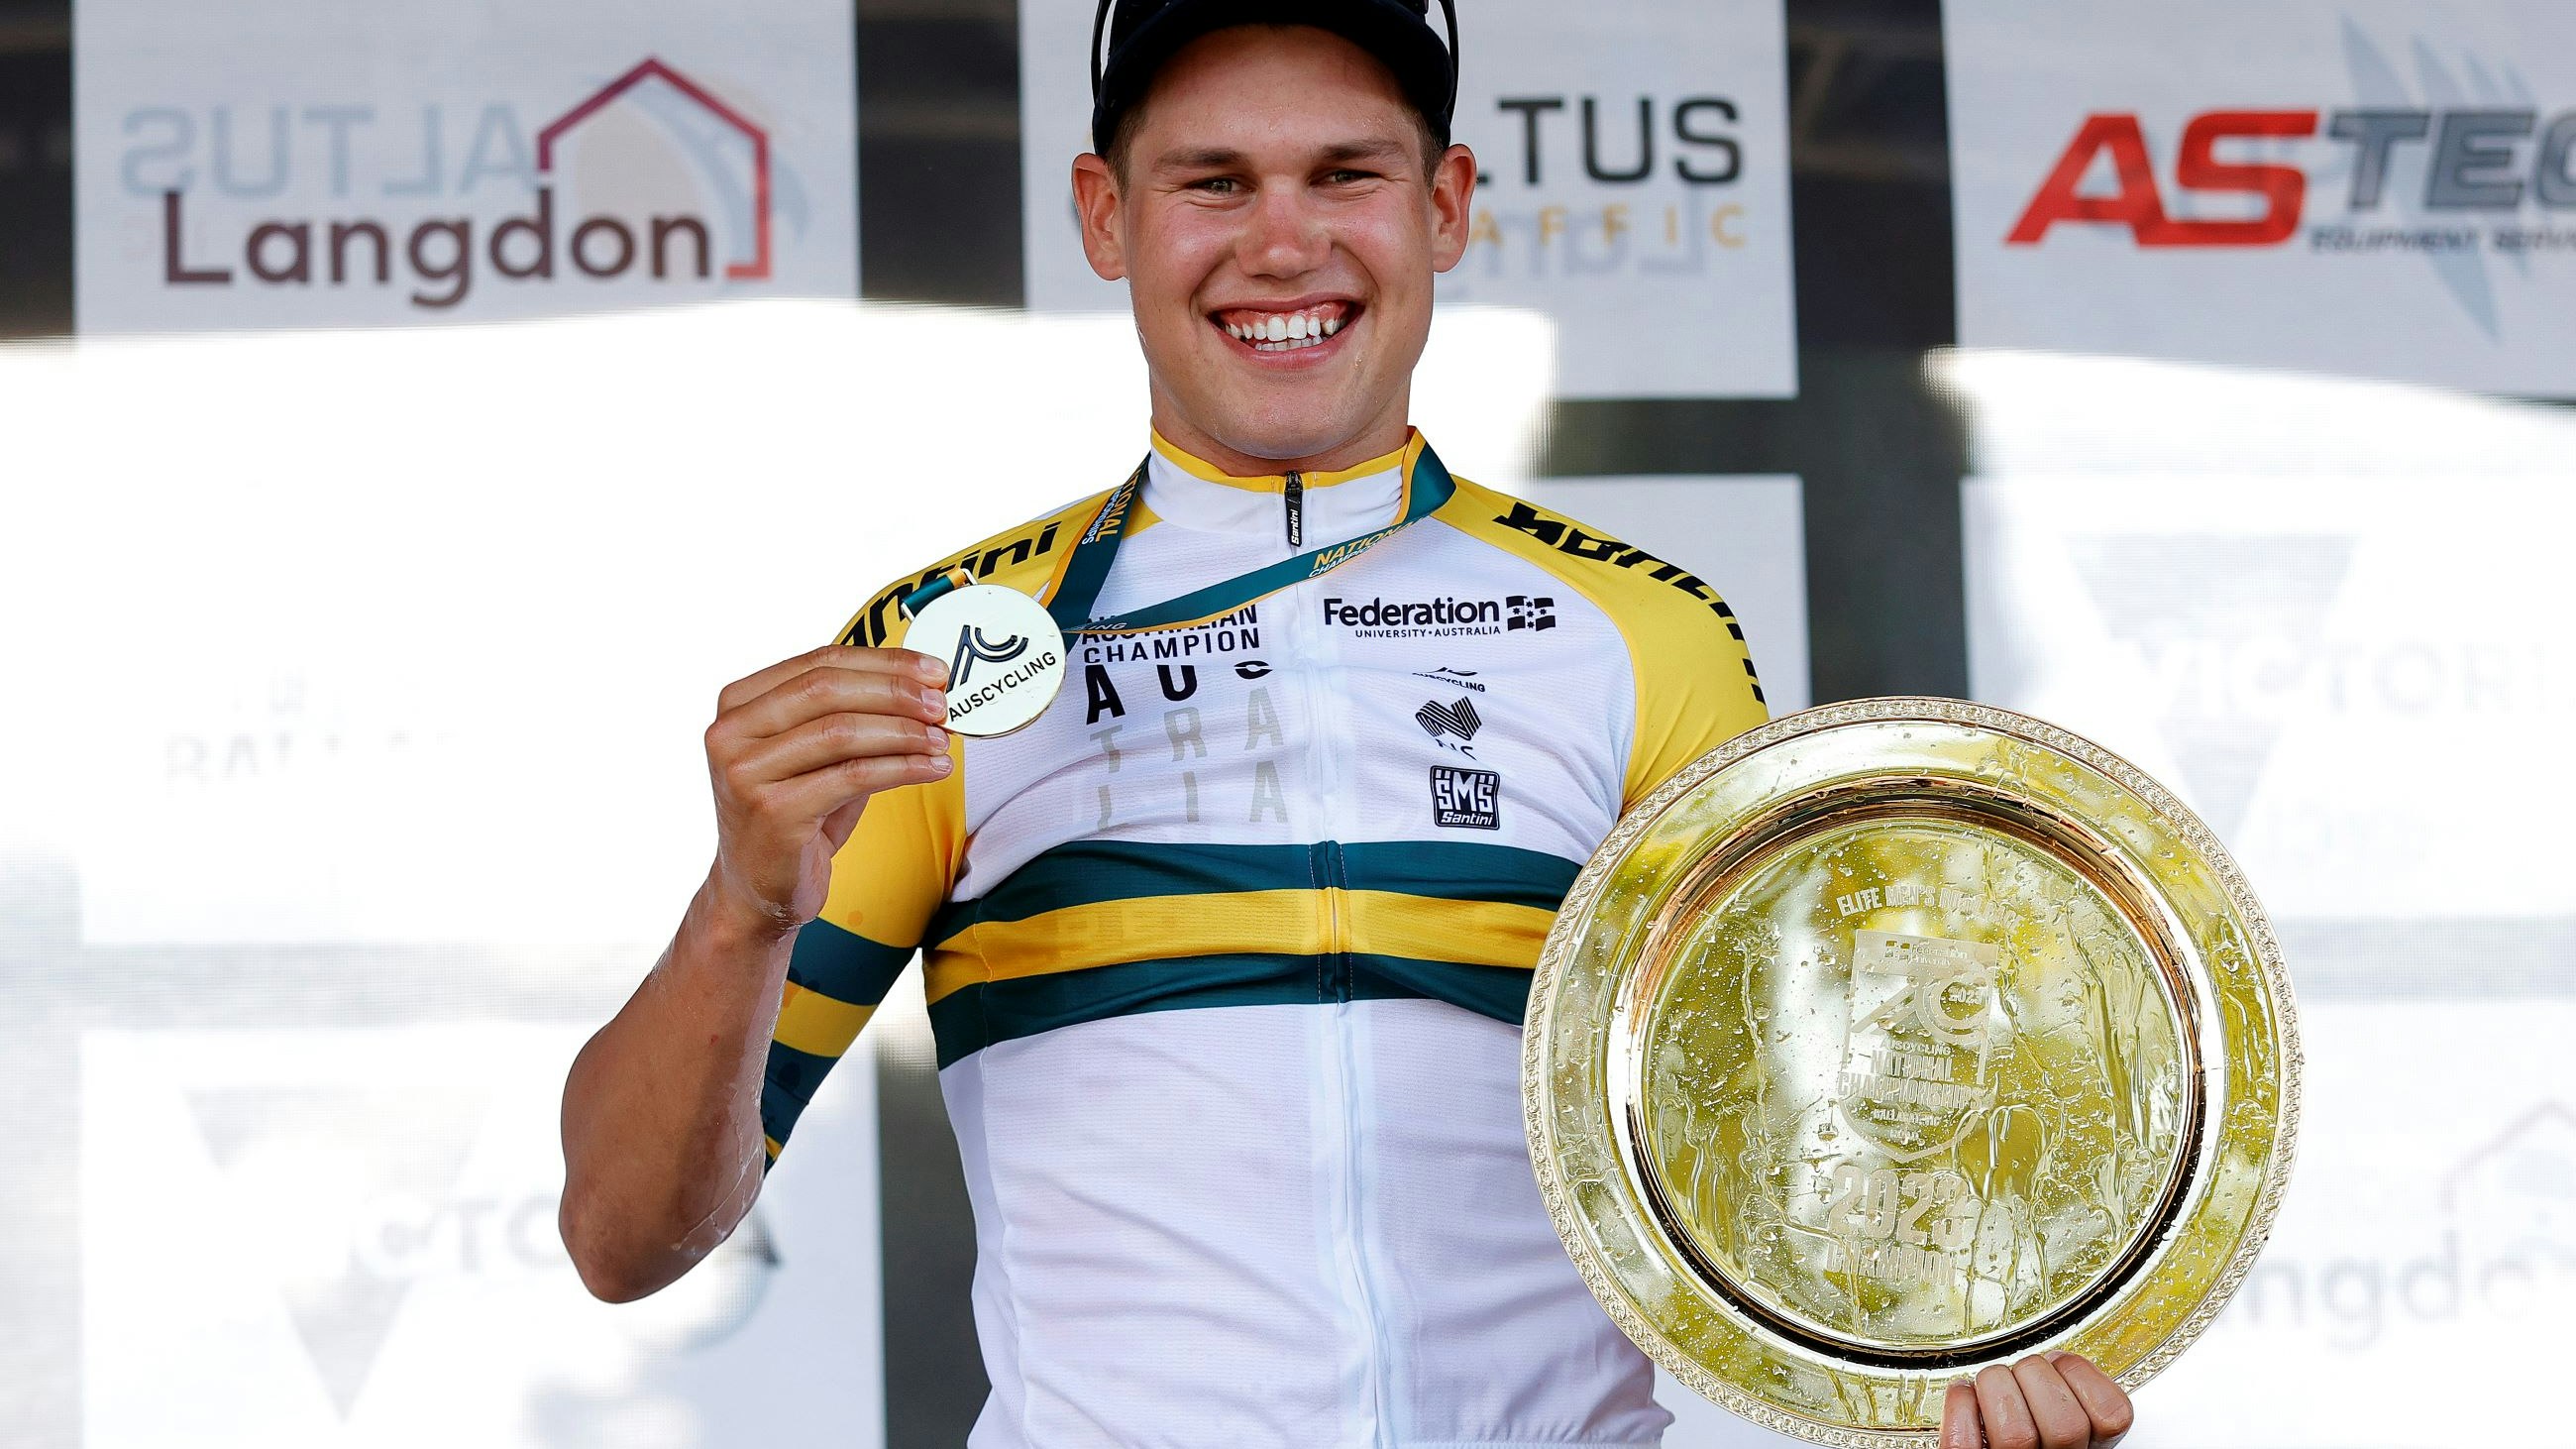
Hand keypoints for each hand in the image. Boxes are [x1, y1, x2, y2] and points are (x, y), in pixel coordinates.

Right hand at [702, 644, 951, 933]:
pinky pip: (852, 776)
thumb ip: (853, 716)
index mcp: (739, 704)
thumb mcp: (818, 756)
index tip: (934, 669)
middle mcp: (730, 732)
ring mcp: (745, 772)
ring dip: (903, 731)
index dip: (884, 662)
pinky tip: (932, 769)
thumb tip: (924, 688)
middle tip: (942, 703)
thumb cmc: (796, 818)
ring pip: (841, 731)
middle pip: (827, 689)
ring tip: (941, 739)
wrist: (757, 891)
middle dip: (895, 691)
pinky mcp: (772, 812)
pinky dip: (901, 767)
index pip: (820, 662)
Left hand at [1942, 1352, 2131, 1448]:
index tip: (2057, 1363)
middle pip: (2066, 1424)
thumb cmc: (2033, 1433)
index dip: (2080, 1376)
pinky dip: (1960, 1406)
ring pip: (2016, 1433)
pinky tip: (1964, 1396)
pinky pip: (1965, 1443)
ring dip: (1995, 1388)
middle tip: (2020, 1373)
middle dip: (2034, 1376)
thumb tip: (2057, 1360)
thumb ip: (2069, 1393)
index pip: (2112, 1416)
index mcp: (2087, 1445)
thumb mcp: (2071, 1420)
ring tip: (1989, 1386)